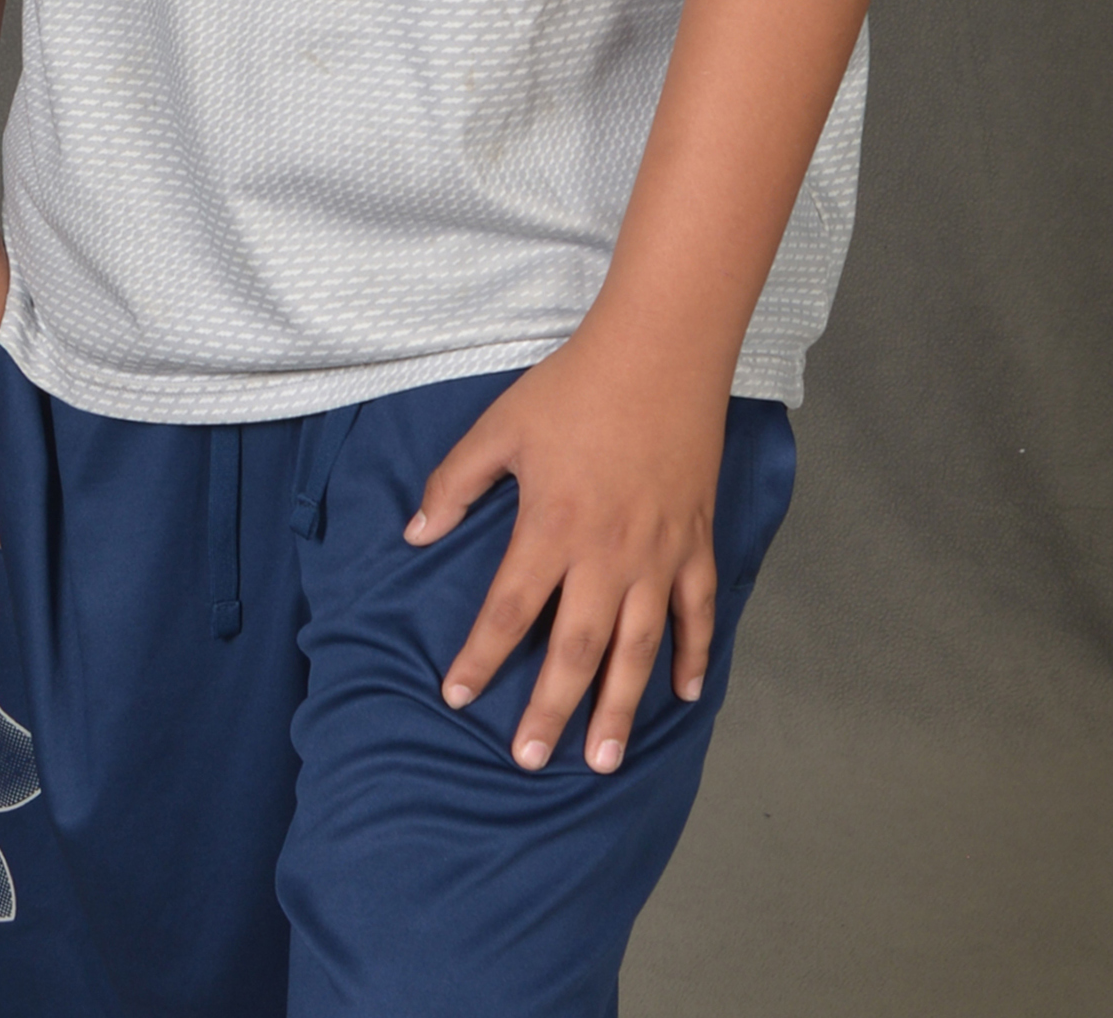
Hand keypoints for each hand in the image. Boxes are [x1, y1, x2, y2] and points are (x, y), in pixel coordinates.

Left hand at [405, 317, 728, 773]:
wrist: (659, 352)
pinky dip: (693, 655)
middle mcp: (606, 555)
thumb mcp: (501, 426)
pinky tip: (684, 695)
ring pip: (638, 648)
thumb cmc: (574, 387)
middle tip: (529, 760)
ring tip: (603, 759)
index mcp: (551, 527)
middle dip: (550, 710)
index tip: (457, 697)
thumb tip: (415, 534)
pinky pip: (697, 612)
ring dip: (620, 707)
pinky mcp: (695, 541)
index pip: (508, 610)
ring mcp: (657, 554)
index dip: (480, 658)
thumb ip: (456, 483)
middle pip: (575, 650)